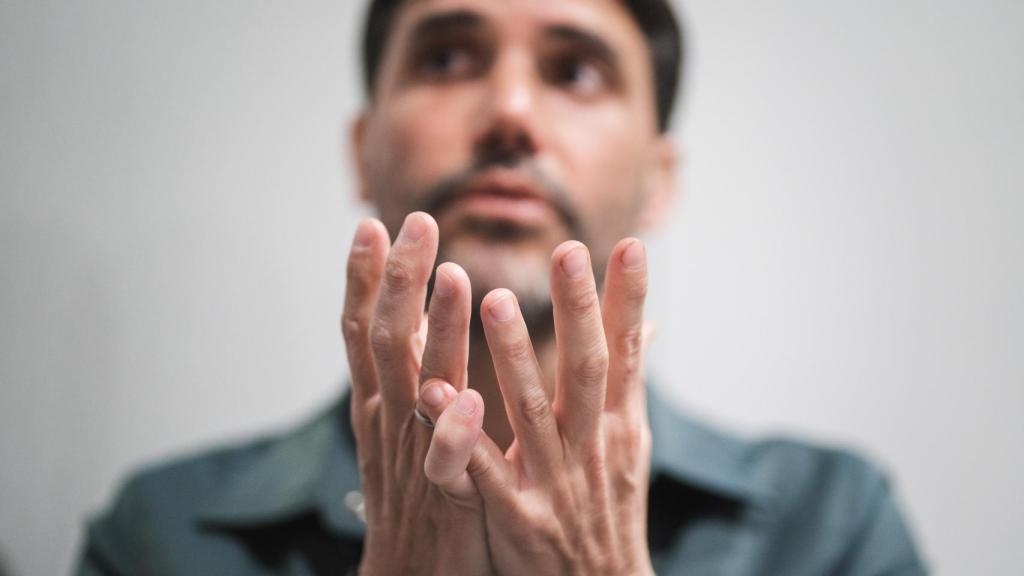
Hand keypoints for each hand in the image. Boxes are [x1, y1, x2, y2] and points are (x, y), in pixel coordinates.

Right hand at [342, 213, 492, 575]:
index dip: (367, 278)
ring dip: (434, 332)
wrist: (415, 572)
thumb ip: (428, 365)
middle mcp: (389, 418)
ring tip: (455, 278)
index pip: (367, 328)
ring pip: (417, 384)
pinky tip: (467, 400)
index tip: (374, 224)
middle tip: (418, 222)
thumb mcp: (416, 419)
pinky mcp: (443, 496)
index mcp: (385, 399)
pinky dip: (451, 431)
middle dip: (400, 279)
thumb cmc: (426, 488)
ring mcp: (412, 456)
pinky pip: (445, 463)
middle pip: (386, 338)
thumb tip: (441, 306)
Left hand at [455, 239, 654, 575]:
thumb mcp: (627, 445)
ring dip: (514, 356)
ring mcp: (555, 482)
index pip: (625, 352)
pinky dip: (462, 436)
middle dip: (579, 310)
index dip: (628, 299)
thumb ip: (627, 381)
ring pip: (533, 412)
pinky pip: (486, 472)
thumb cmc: (605, 508)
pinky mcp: (518, 518)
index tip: (630, 245)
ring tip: (492, 300)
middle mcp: (591, 447)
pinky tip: (435, 395)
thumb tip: (646, 325)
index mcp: (616, 426)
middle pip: (587, 371)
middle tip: (567, 252)